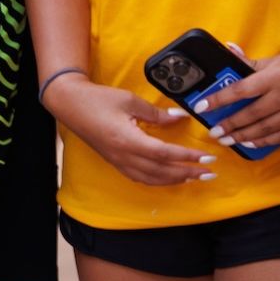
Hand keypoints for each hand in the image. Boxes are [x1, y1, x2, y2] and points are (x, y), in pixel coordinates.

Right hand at [43, 75, 216, 187]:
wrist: (71, 106)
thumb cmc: (99, 100)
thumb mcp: (130, 101)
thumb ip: (156, 113)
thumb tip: (180, 117)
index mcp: (129, 141)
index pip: (165, 154)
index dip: (187, 157)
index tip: (207, 158)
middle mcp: (124, 157)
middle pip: (161, 172)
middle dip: (187, 174)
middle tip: (208, 174)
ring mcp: (119, 163)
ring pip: (151, 179)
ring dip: (174, 180)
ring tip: (193, 177)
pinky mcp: (116, 163)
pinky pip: (141, 178)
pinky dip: (158, 180)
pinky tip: (168, 176)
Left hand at [192, 42, 279, 150]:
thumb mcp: (274, 59)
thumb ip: (249, 61)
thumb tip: (228, 50)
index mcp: (273, 76)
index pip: (239, 90)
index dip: (218, 99)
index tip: (201, 106)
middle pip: (249, 114)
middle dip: (229, 125)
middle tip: (214, 132)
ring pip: (262, 128)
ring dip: (242, 136)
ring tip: (227, 139)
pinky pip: (278, 136)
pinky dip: (262, 141)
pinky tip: (250, 143)